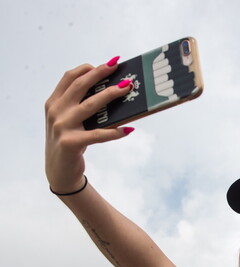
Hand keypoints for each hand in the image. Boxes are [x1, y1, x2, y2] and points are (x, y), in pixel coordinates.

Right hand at [45, 57, 133, 193]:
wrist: (59, 172)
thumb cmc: (70, 143)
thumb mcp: (70, 122)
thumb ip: (81, 107)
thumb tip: (112, 93)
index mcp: (54, 103)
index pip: (70, 78)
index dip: (88, 68)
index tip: (107, 64)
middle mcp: (55, 112)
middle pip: (80, 86)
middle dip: (101, 74)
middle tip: (119, 68)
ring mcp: (62, 127)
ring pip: (90, 105)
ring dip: (110, 94)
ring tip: (127, 89)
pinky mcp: (71, 143)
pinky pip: (98, 135)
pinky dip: (114, 132)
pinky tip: (128, 130)